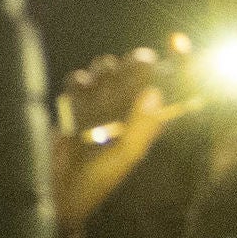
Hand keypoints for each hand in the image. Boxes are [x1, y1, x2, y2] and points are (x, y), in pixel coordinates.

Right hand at [52, 50, 185, 229]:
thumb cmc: (97, 182)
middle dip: (134, 64)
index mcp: (147, 120)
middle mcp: (127, 109)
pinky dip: (78, 82)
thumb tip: (154, 92)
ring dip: (104, 72)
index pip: (167, 85)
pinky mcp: (75, 106)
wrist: (59, 194)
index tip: (177, 43)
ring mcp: (100, 105)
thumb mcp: (124, 158)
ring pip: (107, 69)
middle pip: (136, 68)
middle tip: (129, 72)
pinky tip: (77, 95)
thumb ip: (140, 127)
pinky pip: (79, 81)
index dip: (177, 62)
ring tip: (98, 92)